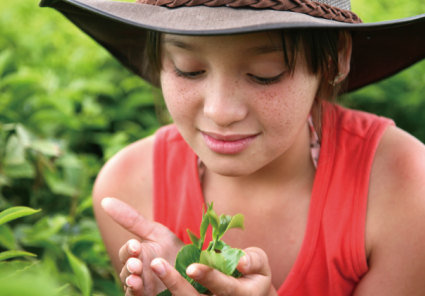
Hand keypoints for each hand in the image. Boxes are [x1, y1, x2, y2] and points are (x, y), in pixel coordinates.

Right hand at [101, 197, 183, 295]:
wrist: (197, 271)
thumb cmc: (174, 250)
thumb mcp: (156, 233)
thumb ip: (132, 220)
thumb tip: (105, 200)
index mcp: (136, 256)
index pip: (127, 253)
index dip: (129, 250)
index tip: (135, 245)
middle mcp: (137, 274)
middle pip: (126, 272)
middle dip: (130, 267)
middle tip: (136, 264)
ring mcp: (144, 289)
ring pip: (132, 288)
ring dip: (133, 283)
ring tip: (137, 278)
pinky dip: (139, 294)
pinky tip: (142, 289)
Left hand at [151, 247, 277, 295]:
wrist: (250, 295)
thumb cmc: (254, 277)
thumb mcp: (261, 266)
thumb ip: (254, 260)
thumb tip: (241, 261)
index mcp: (239, 295)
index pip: (224, 288)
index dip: (209, 277)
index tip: (191, 267)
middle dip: (175, 284)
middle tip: (156, 263)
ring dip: (161, 290)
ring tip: (141, 272)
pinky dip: (150, 294)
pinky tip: (137, 283)